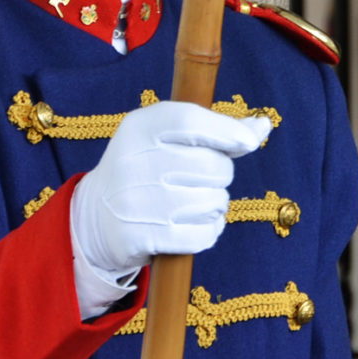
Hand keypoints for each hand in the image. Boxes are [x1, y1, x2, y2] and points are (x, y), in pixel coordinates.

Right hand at [69, 100, 271, 315]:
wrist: (94, 217)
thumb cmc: (146, 169)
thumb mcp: (167, 138)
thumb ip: (216, 129)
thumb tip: (262, 126)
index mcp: (140, 127)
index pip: (191, 121)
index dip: (227, 131)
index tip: (248, 143)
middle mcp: (134, 161)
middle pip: (212, 166)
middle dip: (221, 175)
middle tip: (202, 180)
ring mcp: (135, 201)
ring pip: (213, 202)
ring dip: (216, 205)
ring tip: (194, 203)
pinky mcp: (141, 237)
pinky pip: (202, 235)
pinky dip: (209, 231)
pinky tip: (195, 225)